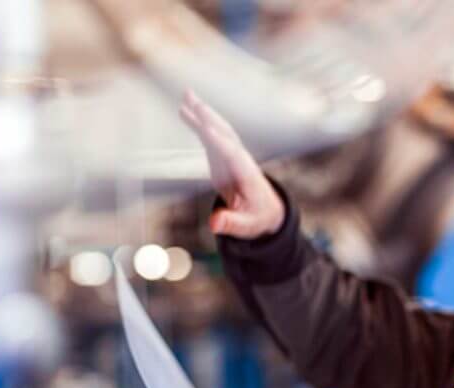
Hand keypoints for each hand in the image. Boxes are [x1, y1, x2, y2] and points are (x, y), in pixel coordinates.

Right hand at [179, 90, 284, 238]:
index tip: (205, 128)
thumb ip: (230, 224)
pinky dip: (199, 120)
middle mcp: (241, 160)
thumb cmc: (258, 218)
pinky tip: (185, 108)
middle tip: (195, 102)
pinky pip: (211, 134)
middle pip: (226, 135)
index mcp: (247, 175)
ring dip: (204, 112)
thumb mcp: (246, 226)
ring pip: (219, 130)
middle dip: (211, 120)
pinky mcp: (224, 156)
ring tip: (187, 94)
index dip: (219, 142)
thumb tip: (214, 224)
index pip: (232, 156)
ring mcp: (232, 155)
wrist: (268, 210)